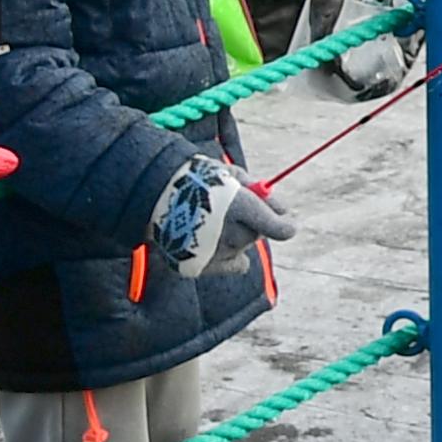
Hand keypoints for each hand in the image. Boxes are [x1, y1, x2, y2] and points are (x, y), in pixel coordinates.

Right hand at [154, 153, 294, 279]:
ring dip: (236, 237)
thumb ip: (262, 195)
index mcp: (241, 208)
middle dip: (251, 223)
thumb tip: (285, 216)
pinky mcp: (198, 266)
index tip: (288, 223)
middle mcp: (229, 234)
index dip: (284, 225)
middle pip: (255, 235)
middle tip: (231, 209)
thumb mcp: (233, 175)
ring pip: (241, 249)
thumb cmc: (198, 178)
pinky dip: (229, 258)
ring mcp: (213, 253)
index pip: (278, 228)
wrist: (153, 191)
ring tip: (213, 221)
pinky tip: (220, 245)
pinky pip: (231, 265)